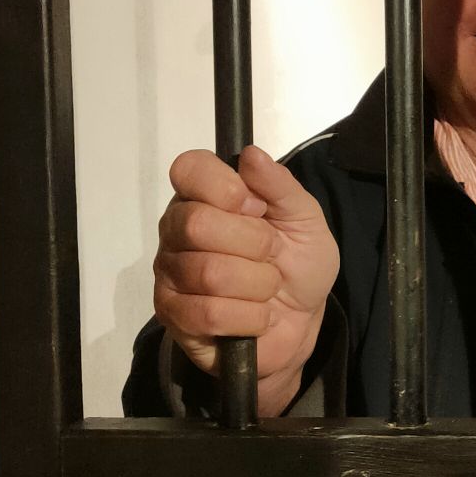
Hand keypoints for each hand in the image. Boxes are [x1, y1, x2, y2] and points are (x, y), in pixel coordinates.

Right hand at [154, 145, 339, 408]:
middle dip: (254, 245)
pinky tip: (255, 315)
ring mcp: (170, 273)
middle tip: (270, 255)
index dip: (225, 187)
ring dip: (258, 285)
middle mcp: (177, 228)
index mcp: (204, 195)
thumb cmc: (299, 264)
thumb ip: (280, 186)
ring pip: (209, 273)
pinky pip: (208, 314)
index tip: (257, 207)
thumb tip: (250, 154)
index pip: (188, 168)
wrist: (301, 322)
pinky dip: (249, 317)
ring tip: (266, 288)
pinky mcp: (173, 316)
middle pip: (197, 224)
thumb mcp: (305, 220)